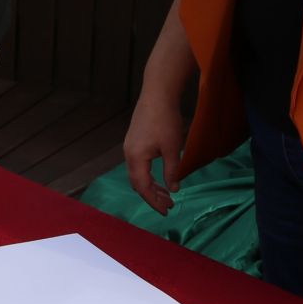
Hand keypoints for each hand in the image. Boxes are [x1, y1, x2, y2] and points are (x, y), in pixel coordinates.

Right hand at [123, 87, 184, 214]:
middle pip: (137, 183)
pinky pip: (138, 164)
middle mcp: (128, 154)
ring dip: (151, 185)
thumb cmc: (166, 120)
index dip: (154, 201)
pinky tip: (160, 176)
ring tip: (166, 193)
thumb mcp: (172, 148)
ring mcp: (130, 146)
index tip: (167, 210)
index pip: (142, 187)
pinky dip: (149, 174)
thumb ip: (172, 171)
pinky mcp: (134, 140)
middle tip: (169, 205)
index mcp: (136, 158)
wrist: (157, 93)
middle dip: (152, 196)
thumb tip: (174, 189)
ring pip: (138, 173)